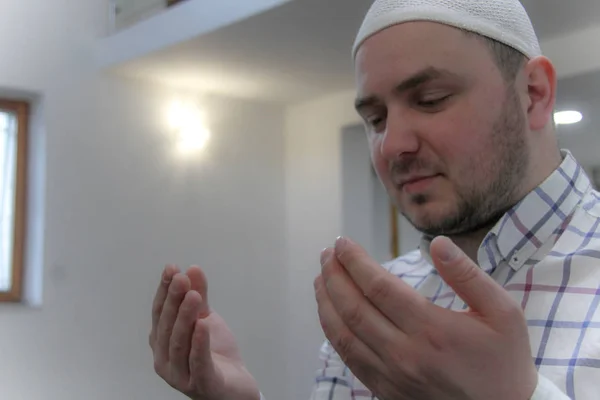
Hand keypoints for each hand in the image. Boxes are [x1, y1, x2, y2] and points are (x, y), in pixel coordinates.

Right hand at [150, 265, 259, 399]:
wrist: (235, 387)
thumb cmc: (215, 354)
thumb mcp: (206, 319)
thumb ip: (199, 296)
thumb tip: (192, 269)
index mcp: (162, 342)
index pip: (160, 313)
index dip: (165, 290)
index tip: (172, 268)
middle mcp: (165, 359)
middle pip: (167, 326)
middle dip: (173, 300)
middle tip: (181, 278)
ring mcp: (180, 375)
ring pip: (178, 343)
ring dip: (185, 317)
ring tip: (193, 295)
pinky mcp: (200, 384)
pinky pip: (197, 362)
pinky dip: (199, 343)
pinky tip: (202, 325)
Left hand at [314, 236, 537, 399]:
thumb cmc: (504, 361)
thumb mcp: (503, 313)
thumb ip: (467, 276)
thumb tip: (437, 244)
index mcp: (432, 329)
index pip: (378, 287)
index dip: (354, 261)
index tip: (342, 242)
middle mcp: (405, 354)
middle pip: (353, 307)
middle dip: (334, 275)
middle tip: (327, 253)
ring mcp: (391, 376)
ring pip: (343, 334)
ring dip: (326, 302)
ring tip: (321, 277)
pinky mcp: (386, 391)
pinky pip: (349, 358)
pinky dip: (332, 332)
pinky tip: (329, 313)